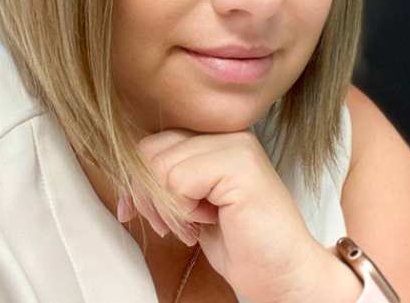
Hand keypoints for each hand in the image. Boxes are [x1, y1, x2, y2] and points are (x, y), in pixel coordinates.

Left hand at [118, 129, 335, 302]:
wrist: (286, 275)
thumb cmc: (242, 242)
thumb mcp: (191, 203)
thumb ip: (165, 180)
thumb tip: (123, 178)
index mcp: (214, 136)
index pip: (153, 142)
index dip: (138, 180)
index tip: (140, 212)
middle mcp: (226, 132)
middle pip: (150, 150)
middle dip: (148, 195)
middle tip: (173, 224)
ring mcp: (234, 144)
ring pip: (160, 166)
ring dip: (169, 206)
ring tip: (197, 223)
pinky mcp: (239, 164)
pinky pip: (178, 180)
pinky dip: (184, 209)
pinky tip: (212, 220)